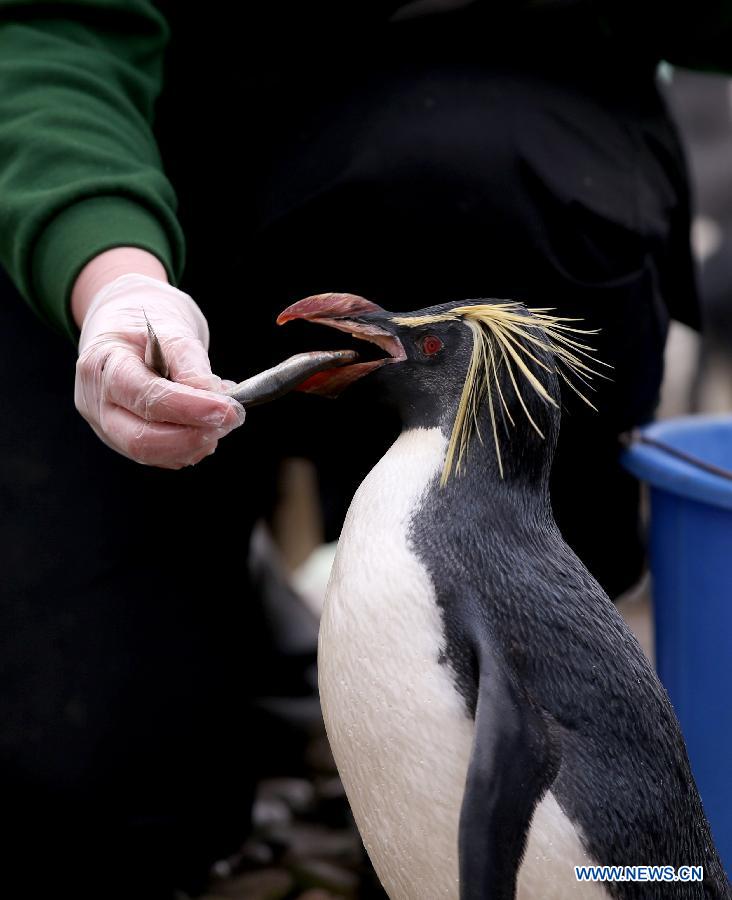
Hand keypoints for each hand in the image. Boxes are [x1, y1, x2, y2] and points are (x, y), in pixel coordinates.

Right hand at [75, 273, 244, 467]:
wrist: (125, 331)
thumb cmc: (145, 327)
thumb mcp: (170, 329)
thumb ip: (191, 364)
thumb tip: (213, 398)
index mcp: (102, 365)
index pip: (144, 395)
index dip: (188, 408)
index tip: (228, 409)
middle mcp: (96, 403)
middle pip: (140, 437)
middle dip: (192, 436)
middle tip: (230, 420)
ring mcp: (106, 427)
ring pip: (150, 454)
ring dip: (194, 443)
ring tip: (221, 420)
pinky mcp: (123, 441)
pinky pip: (158, 456)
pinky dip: (189, 447)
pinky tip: (205, 426)